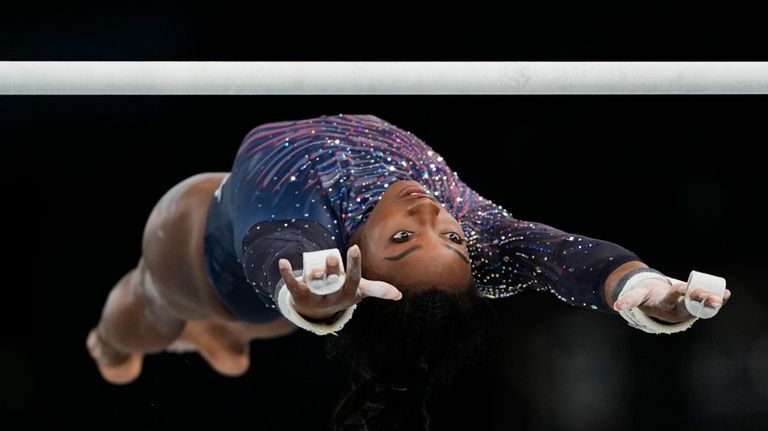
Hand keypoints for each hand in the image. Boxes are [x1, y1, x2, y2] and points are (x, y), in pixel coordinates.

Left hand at [277, 245, 401, 320]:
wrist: (317, 310)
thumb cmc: (342, 293)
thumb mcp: (359, 291)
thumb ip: (378, 290)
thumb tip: (399, 295)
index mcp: (348, 295)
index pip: (353, 279)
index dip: (354, 265)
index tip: (354, 248)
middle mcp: (332, 299)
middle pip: (333, 283)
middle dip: (333, 271)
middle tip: (332, 257)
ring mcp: (315, 298)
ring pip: (315, 286)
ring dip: (313, 276)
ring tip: (314, 268)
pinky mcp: (299, 296)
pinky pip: (292, 285)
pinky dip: (286, 274)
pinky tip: (282, 262)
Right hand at [613, 279, 731, 322]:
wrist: (655, 303)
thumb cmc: (647, 296)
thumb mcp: (638, 296)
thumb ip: (629, 300)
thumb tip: (617, 306)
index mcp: (663, 305)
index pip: (670, 300)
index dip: (676, 294)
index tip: (681, 288)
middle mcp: (676, 309)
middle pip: (689, 305)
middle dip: (699, 300)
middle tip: (708, 295)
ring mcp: (687, 309)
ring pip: (700, 306)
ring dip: (711, 302)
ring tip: (720, 297)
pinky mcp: (694, 307)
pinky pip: (707, 305)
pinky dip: (717, 300)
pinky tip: (726, 294)